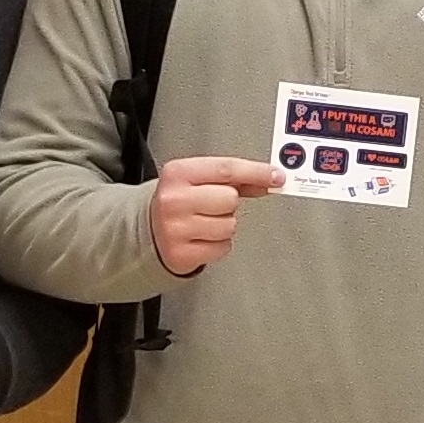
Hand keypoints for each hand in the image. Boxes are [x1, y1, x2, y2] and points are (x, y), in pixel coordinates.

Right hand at [150, 155, 284, 275]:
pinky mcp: (181, 253)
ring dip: (224, 225)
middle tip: (211, 205)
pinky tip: (202, 237)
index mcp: (177, 173)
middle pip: (230, 199)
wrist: (146, 229)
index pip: (226, 169)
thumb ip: (234, 178)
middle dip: (228, 203)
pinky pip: (222, 247)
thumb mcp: (197, 179)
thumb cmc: (177, 201)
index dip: (256, 172)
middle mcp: (174, 200)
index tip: (277, 176)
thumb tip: (270, 180)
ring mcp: (175, 228)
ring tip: (204, 222)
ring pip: (229, 225)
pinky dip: (218, 244)